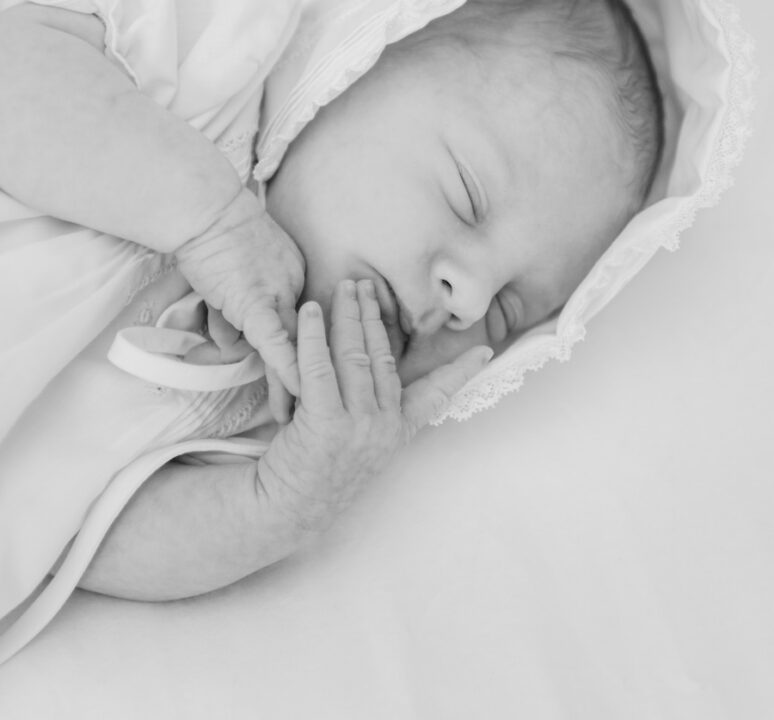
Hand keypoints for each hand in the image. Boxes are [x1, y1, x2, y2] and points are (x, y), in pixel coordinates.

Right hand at [174, 186, 304, 418]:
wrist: (205, 208)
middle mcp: (294, 286)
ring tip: (291, 415)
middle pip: (304, 340)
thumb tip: (233, 339)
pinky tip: (294, 391)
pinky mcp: (255, 301)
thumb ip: (239, 307)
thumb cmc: (213, 233)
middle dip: (309, 376)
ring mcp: (278, 293)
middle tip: (312, 409)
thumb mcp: (234, 273)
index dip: (306, 354)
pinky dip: (285, 368)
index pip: (301, 325)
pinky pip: (275, 342)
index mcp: (293, 276)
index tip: (312, 380)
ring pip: (292, 347)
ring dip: (291, 384)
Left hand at [255, 278, 492, 532]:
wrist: (289, 511)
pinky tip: (311, 312)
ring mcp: (355, 425)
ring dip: (347, 315)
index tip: (484, 352)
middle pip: (380, 357)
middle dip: (373, 315)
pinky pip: (318, 367)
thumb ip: (375, 413)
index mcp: (396, 432)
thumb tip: (378, 376)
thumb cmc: (319, 472)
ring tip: (342, 288)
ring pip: (352, 356)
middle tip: (365, 284)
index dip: (458, 371)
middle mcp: (382, 427)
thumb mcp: (362, 447)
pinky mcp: (324, 424)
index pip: (434, 394)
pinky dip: (314, 335)